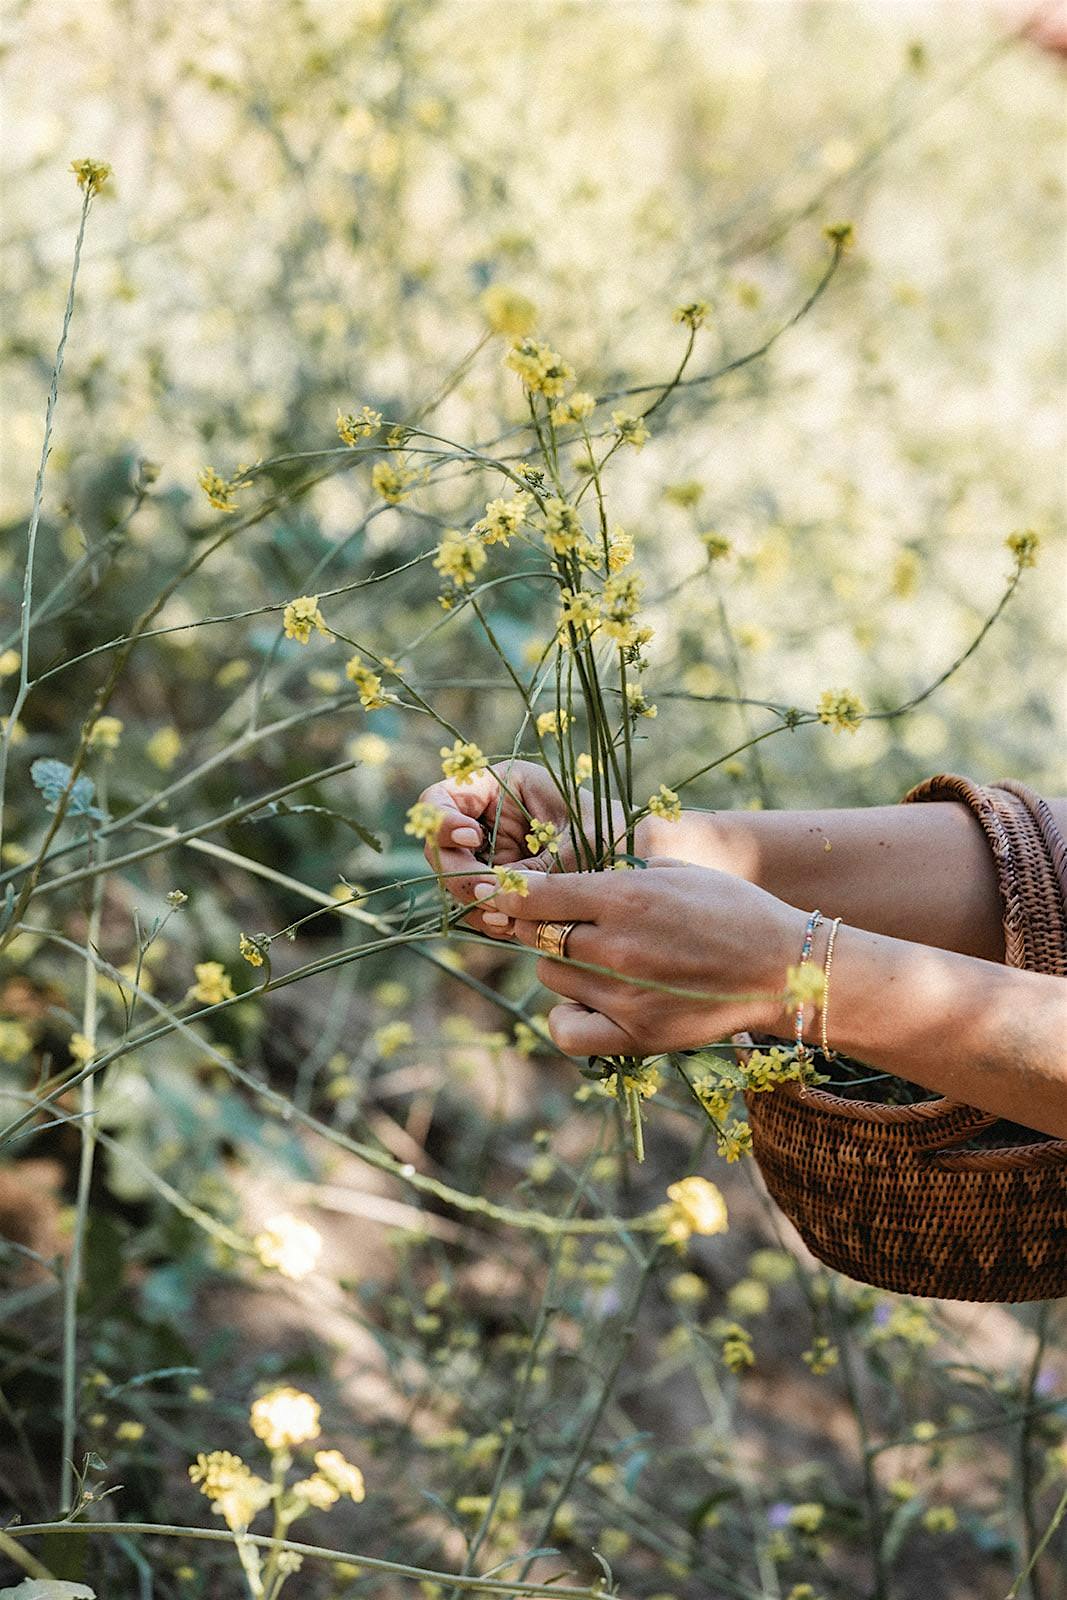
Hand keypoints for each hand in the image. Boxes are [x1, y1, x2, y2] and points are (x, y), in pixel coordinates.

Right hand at [416, 760, 649, 933]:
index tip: (474, 839)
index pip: (439, 797)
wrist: (638, 862)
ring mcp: (489, 853)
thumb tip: (489, 896)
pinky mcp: (498, 883)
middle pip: (440, 847)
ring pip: (455, 881)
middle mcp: (487, 819)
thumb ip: (529, 871)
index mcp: (500, 785)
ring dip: (476, 902)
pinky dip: (490, 918)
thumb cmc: (612, 837)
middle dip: (461, 874)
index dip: (442, 821)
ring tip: (509, 916)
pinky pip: (476, 904)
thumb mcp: (573, 848)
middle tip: (492, 892)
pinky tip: (514, 926)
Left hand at [472, 858, 805, 1055]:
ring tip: (598, 960)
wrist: (782, 967)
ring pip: (550, 977)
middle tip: (568, 924)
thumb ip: (616, 875)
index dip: (509, 893)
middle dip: (544, 926)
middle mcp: (616, 946)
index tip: (498, 893)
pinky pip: (566, 1029)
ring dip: (561, 965)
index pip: (536, 895)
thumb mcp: (674, 870)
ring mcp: (624, 995)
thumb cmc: (731, 909)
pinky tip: (588, 1001)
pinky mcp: (637, 1035)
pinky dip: (567, 1015)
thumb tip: (564, 881)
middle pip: (538, 936)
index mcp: (625, 896)